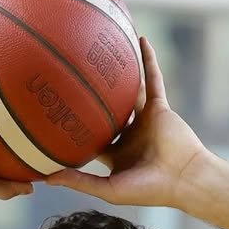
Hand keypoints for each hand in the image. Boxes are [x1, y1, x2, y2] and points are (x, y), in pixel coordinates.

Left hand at [44, 37, 207, 208]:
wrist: (183, 179)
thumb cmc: (148, 189)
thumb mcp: (108, 189)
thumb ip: (79, 182)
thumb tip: (45, 178)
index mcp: (117, 153)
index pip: (92, 137)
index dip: (76, 127)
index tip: (55, 114)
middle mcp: (129, 134)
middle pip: (107, 110)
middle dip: (92, 97)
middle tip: (69, 76)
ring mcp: (145, 119)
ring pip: (129, 91)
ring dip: (120, 72)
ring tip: (102, 49)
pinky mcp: (160, 107)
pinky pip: (153, 78)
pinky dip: (149, 59)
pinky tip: (140, 39)